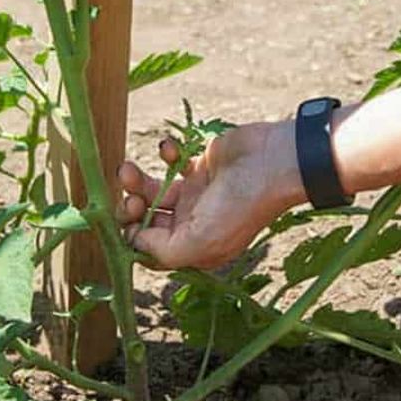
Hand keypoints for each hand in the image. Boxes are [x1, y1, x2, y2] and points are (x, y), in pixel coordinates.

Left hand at [118, 123, 305, 269]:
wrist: (274, 161)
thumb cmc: (241, 205)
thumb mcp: (201, 241)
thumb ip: (164, 251)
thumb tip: (135, 243)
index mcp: (195, 248)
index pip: (152, 251)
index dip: (134, 239)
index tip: (130, 222)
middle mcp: (194, 224)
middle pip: (147, 221)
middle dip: (131, 210)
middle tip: (130, 198)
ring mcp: (196, 195)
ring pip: (152, 192)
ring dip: (135, 181)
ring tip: (127, 168)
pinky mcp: (199, 166)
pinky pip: (171, 163)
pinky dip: (164, 154)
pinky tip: (168, 149)